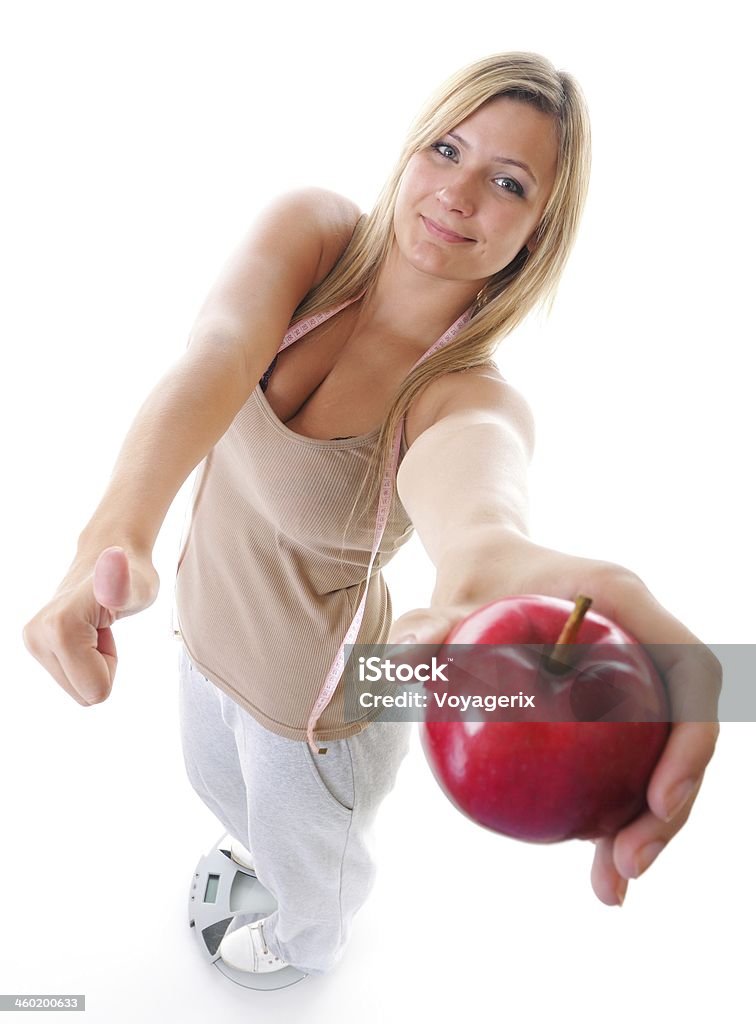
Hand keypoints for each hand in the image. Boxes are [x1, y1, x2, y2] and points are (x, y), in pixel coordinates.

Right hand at [22, 545, 159, 706]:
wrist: (109, 553)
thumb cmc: (132, 575)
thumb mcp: (139, 586)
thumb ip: (123, 586)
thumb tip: (113, 557)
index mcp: (59, 628)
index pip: (96, 690)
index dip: (111, 664)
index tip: (108, 631)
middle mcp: (37, 635)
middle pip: (83, 693)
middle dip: (101, 666)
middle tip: (104, 629)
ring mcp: (32, 640)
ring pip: (76, 688)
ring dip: (92, 662)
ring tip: (96, 627)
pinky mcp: (33, 644)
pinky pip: (69, 678)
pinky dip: (82, 659)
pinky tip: (85, 631)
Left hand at [389, 544, 721, 906]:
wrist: (485, 569)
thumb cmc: (473, 582)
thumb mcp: (443, 601)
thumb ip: (422, 626)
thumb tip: (404, 662)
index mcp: (622, 599)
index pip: (690, 669)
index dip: (690, 737)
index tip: (655, 800)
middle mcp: (644, 640)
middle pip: (686, 728)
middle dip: (672, 806)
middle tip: (626, 866)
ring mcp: (637, 678)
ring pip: (663, 756)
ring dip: (649, 825)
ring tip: (609, 885)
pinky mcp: (619, 710)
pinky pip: (628, 763)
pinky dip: (615, 814)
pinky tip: (586, 859)